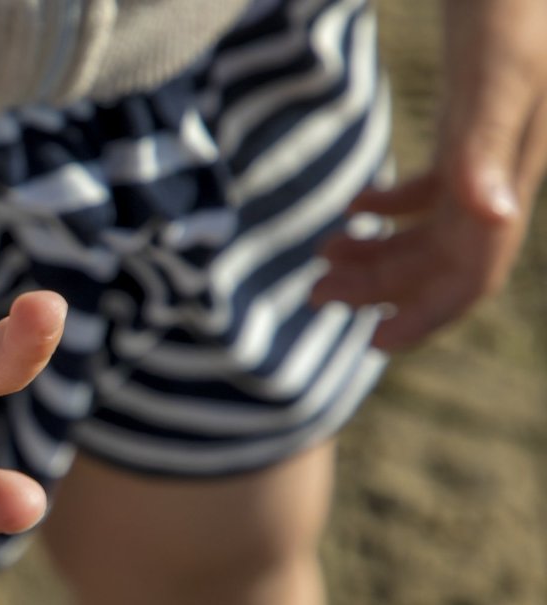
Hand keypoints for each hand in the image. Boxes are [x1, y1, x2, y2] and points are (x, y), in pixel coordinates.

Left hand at [311, 0, 546, 350]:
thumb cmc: (516, 1)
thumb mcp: (497, 72)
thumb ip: (486, 145)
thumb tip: (491, 220)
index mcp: (508, 176)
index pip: (474, 272)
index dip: (428, 315)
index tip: (371, 344)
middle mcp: (502, 172)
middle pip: (443, 259)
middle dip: (383, 288)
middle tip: (316, 298)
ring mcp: (487, 148)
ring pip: (435, 226)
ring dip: (380, 251)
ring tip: (323, 260)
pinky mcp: (471, 119)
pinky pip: (435, 185)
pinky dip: (391, 206)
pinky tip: (355, 205)